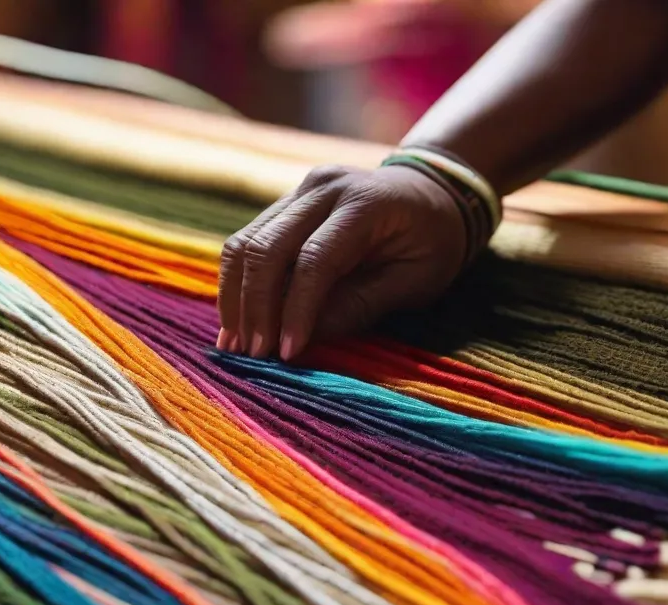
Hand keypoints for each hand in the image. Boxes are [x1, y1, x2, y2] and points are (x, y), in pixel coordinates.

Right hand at [216, 163, 466, 359]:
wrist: (435, 191)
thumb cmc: (434, 242)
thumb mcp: (416, 280)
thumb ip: (362, 305)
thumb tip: (305, 338)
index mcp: (365, 203)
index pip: (315, 259)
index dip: (295, 309)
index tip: (285, 352)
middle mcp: (324, 188)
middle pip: (268, 246)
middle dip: (255, 306)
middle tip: (251, 354)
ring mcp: (301, 190)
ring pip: (246, 241)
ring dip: (235, 296)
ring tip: (232, 343)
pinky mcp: (287, 202)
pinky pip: (250, 240)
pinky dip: (239, 282)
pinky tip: (237, 320)